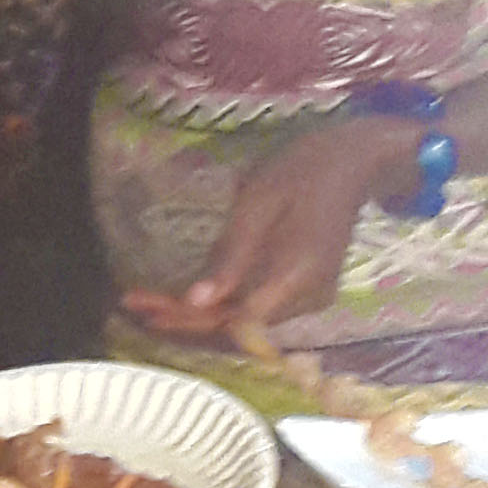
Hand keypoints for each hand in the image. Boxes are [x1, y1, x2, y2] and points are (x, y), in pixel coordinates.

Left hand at [122, 119, 418, 343]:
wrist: (351, 163)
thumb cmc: (300, 171)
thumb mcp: (255, 205)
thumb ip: (230, 257)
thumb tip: (195, 301)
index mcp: (297, 275)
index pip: (235, 318)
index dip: (189, 321)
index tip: (146, 311)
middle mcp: (309, 298)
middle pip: (238, 324)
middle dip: (186, 317)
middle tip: (136, 304)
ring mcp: (313, 298)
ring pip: (247, 319)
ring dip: (200, 314)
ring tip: (150, 303)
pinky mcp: (308, 292)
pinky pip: (260, 307)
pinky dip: (223, 305)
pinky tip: (188, 299)